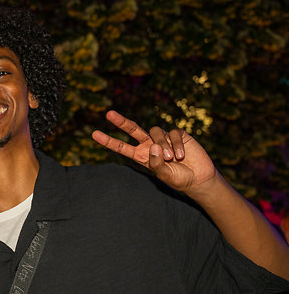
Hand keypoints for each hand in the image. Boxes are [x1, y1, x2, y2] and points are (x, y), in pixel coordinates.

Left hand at [91, 110, 216, 194]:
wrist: (198, 177)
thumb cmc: (178, 178)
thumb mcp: (164, 175)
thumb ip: (156, 162)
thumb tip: (153, 145)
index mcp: (141, 156)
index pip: (122, 147)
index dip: (109, 141)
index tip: (94, 134)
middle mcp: (149, 145)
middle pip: (133, 129)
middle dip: (121, 122)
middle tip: (108, 114)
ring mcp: (163, 138)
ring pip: (155, 132)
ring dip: (163, 144)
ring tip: (172, 158)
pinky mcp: (178, 134)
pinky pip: (173, 133)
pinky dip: (177, 144)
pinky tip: (182, 155)